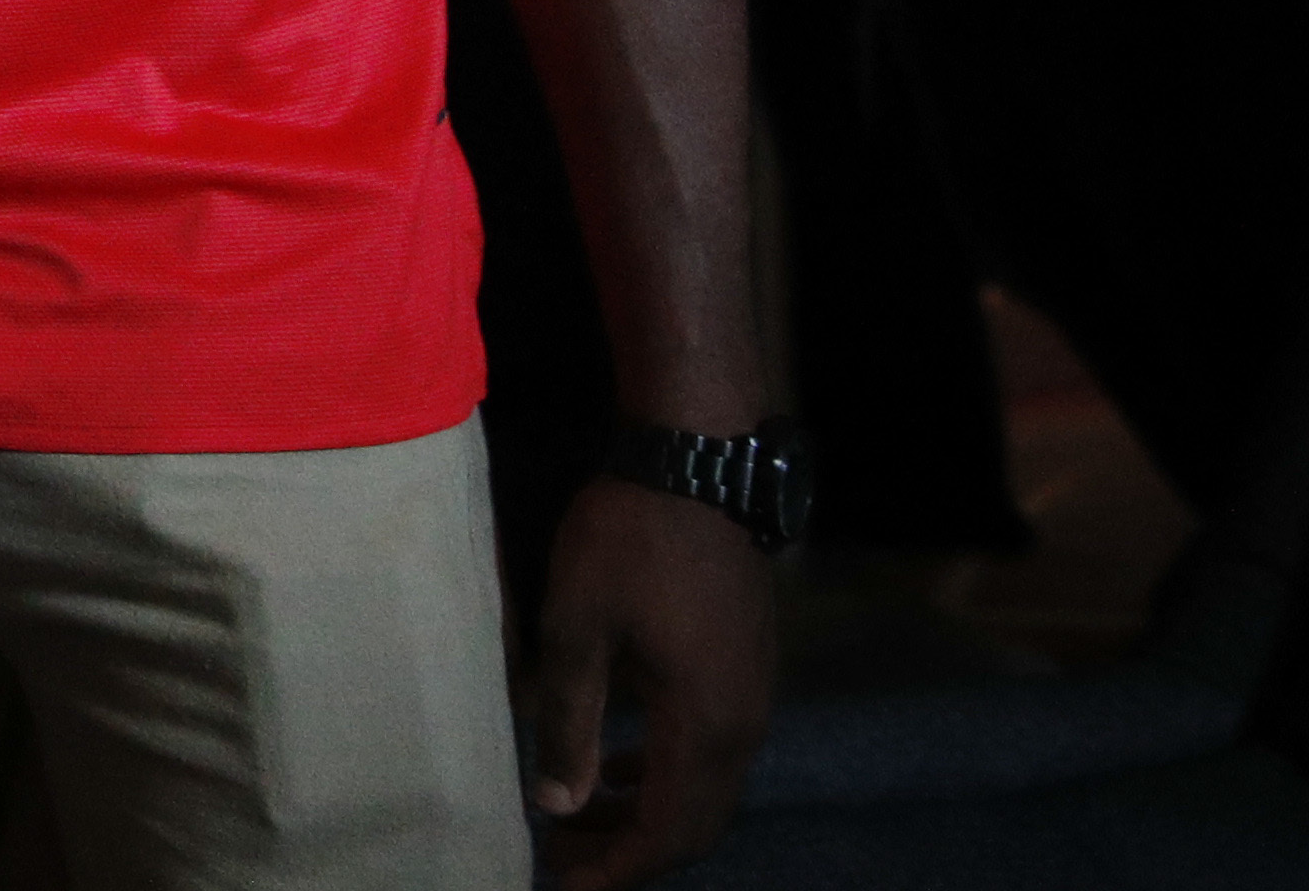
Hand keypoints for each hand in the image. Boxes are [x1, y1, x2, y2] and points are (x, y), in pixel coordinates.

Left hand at [516, 474, 771, 887]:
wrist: (700, 461)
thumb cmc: (628, 537)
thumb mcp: (577, 628)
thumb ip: (569, 722)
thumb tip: (556, 806)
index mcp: (705, 723)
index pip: (669, 833)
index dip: (618, 870)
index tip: (564, 888)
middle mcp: (743, 723)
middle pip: (694, 824)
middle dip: (628, 852)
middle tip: (560, 860)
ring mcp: (752, 696)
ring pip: (703, 788)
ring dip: (643, 812)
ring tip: (573, 818)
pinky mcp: (744, 669)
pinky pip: (709, 750)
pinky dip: (661, 773)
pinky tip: (614, 767)